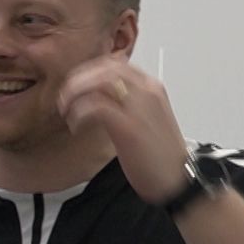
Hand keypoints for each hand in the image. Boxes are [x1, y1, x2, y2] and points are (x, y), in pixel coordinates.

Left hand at [57, 55, 189, 203]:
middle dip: (78, 79)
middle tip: (65, 97)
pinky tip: (75, 126)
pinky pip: (96, 106)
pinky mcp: (129, 126)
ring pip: (99, 81)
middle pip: (105, 67)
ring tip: (66, 110)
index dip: (88, 72)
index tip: (74, 86)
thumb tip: (97, 100)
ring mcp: (139, 107)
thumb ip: (124, 105)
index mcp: (152, 88)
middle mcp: (147, 91)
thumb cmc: (160, 155)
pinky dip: (79, 112)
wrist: (179, 179)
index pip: (115, 64)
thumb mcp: (144, 120)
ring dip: (75, 92)